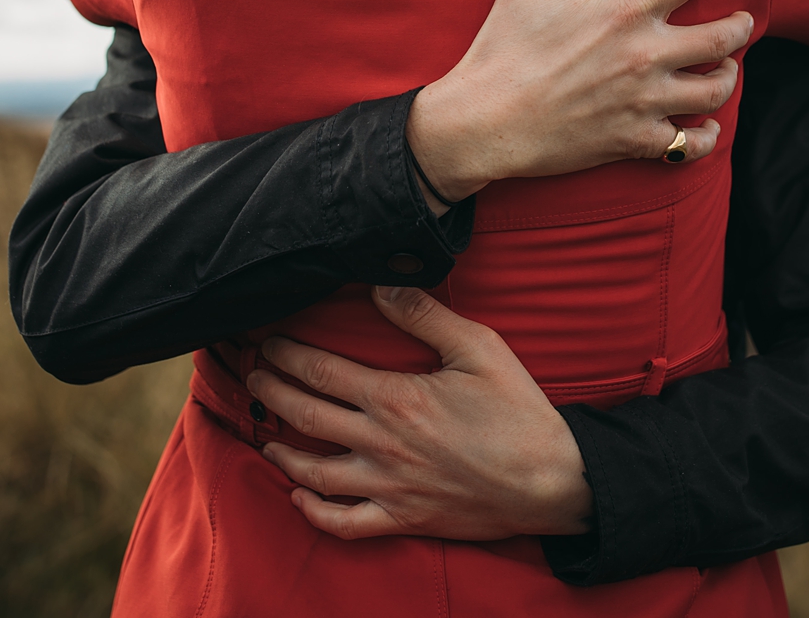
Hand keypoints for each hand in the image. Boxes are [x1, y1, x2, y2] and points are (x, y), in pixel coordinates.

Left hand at [248, 286, 590, 541]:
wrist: (554, 481)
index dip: (286, 354)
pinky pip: (343, 523)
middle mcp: (382, 443)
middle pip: (304, 415)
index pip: (320, 371)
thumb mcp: (480, 347)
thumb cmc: (519, 412)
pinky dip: (313, 512)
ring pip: (313, 472)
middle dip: (270, 391)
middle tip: (254, 375)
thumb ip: (426, 315)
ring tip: (264, 431)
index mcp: (396, 397)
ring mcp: (388, 486)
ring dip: (280, 449)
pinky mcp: (402, 518)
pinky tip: (298, 496)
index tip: (268, 342)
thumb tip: (381, 286)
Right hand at [407, 0, 753, 205]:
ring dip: (726, 76)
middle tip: (741, 21)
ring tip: (722, 68)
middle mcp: (644, 55)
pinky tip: (703, 126)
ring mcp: (643, 101)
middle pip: (722, 38)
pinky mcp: (634, 140)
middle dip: (740, 26)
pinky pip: (688, 144)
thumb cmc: (503, 47)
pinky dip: (703, 136)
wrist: (484, 121)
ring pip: (715, 90)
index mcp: (624, 10)